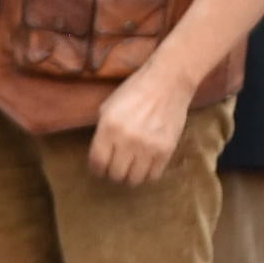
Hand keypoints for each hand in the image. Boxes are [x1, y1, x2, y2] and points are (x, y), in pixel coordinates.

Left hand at [88, 58, 193, 185]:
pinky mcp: (166, 150)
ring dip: (130, 176)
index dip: (96, 169)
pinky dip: (147, 174)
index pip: (97, 162)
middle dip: (112, 173)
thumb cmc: (134, 92)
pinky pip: (154, 175)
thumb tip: (99, 154)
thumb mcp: (108, 107)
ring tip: (130, 169)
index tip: (98, 170)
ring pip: (134, 179)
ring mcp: (148, 146)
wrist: (167, 83)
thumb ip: (102, 131)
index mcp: (109, 127)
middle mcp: (127, 140)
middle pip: (116, 174)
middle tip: (115, 168)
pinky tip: (145, 166)